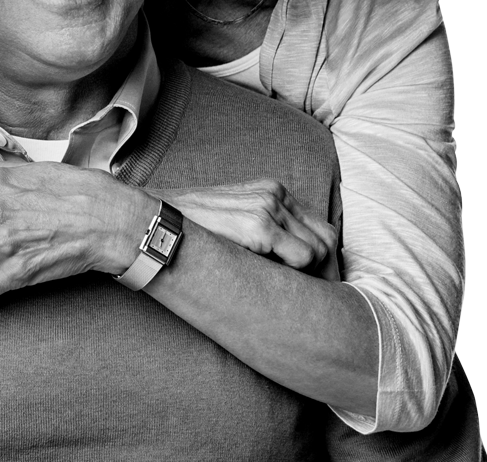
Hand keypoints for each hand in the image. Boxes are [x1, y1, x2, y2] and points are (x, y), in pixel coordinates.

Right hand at [158, 179, 338, 277]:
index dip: (322, 260)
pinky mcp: (259, 225)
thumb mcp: (235, 217)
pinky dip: (297, 274)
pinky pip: (303, 258)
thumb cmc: (195, 228)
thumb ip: (265, 228)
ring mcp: (268, 208)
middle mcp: (275, 194)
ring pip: (318, 250)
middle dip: (324, 271)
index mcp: (272, 190)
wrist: (160, 222)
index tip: (315, 283)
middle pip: (326, 238)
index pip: (320, 226)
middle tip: (311, 295)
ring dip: (309, 275)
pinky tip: (275, 280)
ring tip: (288, 290)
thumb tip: (296, 261)